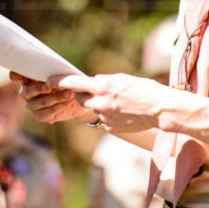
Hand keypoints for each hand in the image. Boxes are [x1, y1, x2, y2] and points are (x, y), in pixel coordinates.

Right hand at [12, 72, 94, 123]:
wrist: (79, 95)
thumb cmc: (69, 78)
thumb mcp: (65, 72)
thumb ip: (56, 72)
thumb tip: (54, 75)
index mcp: (29, 76)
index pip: (17, 75)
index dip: (17, 75)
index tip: (20, 75)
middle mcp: (27, 91)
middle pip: (27, 91)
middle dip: (38, 88)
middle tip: (49, 86)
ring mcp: (32, 104)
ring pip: (39, 102)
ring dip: (55, 97)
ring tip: (70, 93)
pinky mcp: (39, 115)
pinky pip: (45, 113)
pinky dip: (58, 107)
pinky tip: (68, 102)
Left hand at [57, 73, 171, 132]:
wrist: (159, 109)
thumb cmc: (143, 89)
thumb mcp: (121, 79)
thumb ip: (104, 81)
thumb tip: (92, 83)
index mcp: (102, 87)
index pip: (74, 83)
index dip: (59, 81)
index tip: (49, 80)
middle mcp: (100, 103)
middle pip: (81, 99)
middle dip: (84, 95)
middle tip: (96, 92)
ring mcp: (105, 117)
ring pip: (94, 110)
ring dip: (100, 105)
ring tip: (119, 103)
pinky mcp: (110, 128)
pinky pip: (104, 120)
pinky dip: (110, 116)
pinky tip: (124, 113)